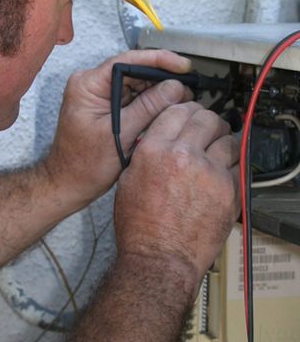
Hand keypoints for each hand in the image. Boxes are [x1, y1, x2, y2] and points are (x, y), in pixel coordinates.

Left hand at [44, 49, 193, 205]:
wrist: (68, 183)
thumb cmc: (84, 164)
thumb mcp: (120, 135)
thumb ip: (147, 108)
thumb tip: (174, 87)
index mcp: (87, 85)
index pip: (126, 61)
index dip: (157, 60)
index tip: (183, 66)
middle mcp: (91, 84)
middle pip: (133, 70)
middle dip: (162, 78)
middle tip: (189, 89)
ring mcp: (98, 94)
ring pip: (135, 83)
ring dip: (159, 91)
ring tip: (183, 100)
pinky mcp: (105, 106)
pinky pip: (132, 97)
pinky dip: (150, 102)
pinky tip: (168, 109)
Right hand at [114, 101, 239, 287]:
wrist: (160, 257)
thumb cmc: (140, 225)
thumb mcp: (128, 179)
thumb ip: (145, 152)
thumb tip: (157, 139)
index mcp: (154, 149)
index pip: (176, 110)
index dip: (184, 109)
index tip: (188, 112)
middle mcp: (182, 155)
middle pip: (205, 117)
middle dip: (207, 119)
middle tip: (207, 126)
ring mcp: (209, 172)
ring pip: (227, 138)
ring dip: (222, 139)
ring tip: (218, 146)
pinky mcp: (229, 190)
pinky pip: (238, 164)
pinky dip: (232, 163)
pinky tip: (222, 169)